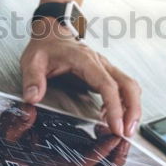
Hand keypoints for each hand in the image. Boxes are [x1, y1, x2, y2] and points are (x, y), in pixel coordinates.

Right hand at [0, 105, 130, 165]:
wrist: (5, 144)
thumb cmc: (9, 135)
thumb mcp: (11, 122)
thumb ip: (20, 114)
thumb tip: (29, 108)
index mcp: (51, 160)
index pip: (82, 163)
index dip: (101, 152)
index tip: (114, 136)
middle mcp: (63, 164)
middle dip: (115, 158)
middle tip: (126, 138)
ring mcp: (69, 161)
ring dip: (115, 154)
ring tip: (122, 133)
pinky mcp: (74, 153)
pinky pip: (96, 157)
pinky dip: (108, 147)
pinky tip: (108, 129)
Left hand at [19, 17, 141, 136]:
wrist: (52, 32)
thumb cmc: (45, 46)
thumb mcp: (32, 61)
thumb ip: (32, 79)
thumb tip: (33, 98)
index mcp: (85, 61)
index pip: (108, 85)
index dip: (115, 107)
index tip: (116, 126)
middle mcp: (100, 64)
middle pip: (128, 86)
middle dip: (133, 110)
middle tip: (127, 132)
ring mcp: (105, 68)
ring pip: (129, 86)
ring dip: (132, 108)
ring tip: (125, 129)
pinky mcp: (104, 74)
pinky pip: (123, 88)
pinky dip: (124, 103)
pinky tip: (113, 117)